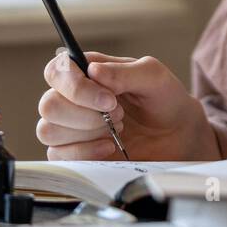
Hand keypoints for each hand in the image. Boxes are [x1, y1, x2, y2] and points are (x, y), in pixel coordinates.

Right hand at [37, 49, 221, 161]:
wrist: (177, 134)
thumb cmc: (164, 98)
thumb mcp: (153, 76)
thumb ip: (124, 72)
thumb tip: (93, 71)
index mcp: (87, 72)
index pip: (56, 72)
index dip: (76, 87)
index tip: (109, 98)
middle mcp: (73, 97)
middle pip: (49, 105)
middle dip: (86, 114)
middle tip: (118, 114)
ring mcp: (71, 126)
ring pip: (48, 130)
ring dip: (86, 133)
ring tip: (117, 129)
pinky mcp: (74, 152)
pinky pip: (58, 155)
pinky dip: (85, 152)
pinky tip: (110, 147)